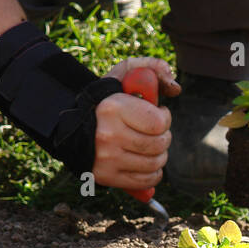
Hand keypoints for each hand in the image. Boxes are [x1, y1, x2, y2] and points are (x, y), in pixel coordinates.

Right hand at [91, 57, 177, 189]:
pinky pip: (146, 180)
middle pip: (159, 144)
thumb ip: (152, 67)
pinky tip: (145, 161)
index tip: (158, 113)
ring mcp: (108, 158)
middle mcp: (109, 135)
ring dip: (159, 155)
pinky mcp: (107, 176)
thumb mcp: (124, 74)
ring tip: (150, 144)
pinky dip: (153, 173)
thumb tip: (175, 87)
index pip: (159, 122)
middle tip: (154, 131)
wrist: (72, 126)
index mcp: (113, 108)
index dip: (164, 118)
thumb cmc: (106, 99)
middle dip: (163, 137)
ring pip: (155, 163)